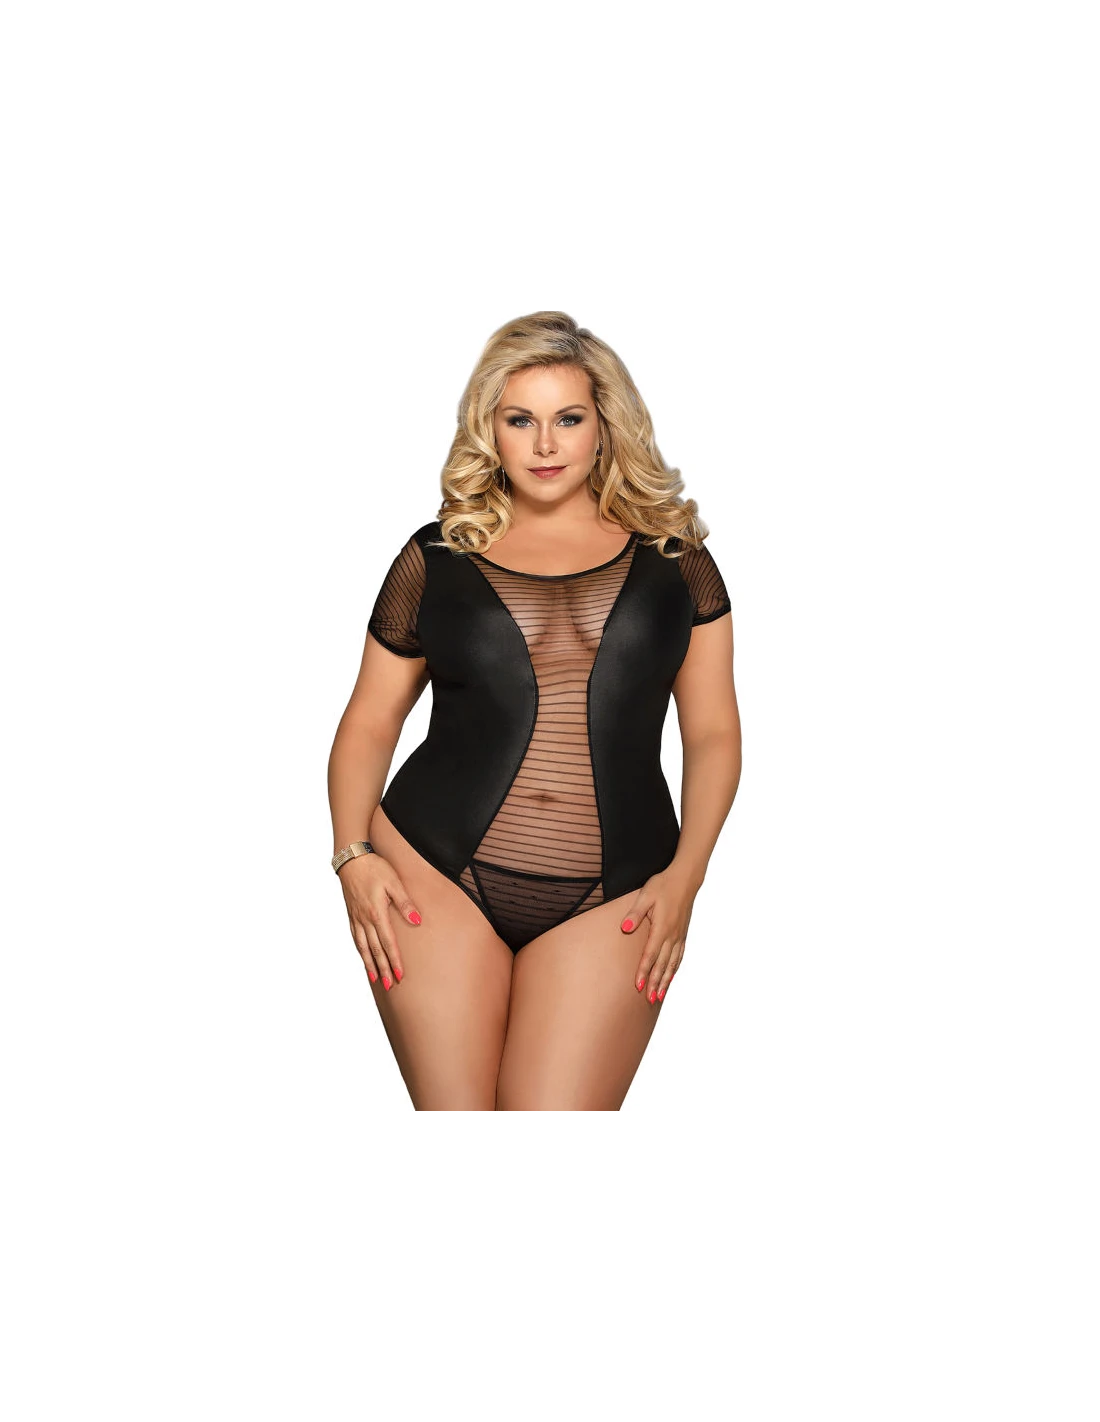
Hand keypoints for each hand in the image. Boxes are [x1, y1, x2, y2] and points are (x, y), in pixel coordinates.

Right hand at [337, 853, 421, 989]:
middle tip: (391, 986)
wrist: (351, 860)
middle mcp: (365, 920)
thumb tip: (417, 920)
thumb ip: (405, 903)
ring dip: (370, 964)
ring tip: (377, 979)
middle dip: (384, 969)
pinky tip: (364, 957)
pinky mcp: (351, 915)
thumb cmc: (375, 868)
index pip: (388, 943)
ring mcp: (356, 918)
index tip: (400, 975)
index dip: (395, 960)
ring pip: (364, 947)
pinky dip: (360, 951)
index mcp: (377, 914)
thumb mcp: (394, 882)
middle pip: (376, 950)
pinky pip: (356, 938)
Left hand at [619, 866, 697, 1004]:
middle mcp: (672, 935)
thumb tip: (625, 927)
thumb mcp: (645, 894)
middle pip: (662, 964)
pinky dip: (674, 969)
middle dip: (654, 982)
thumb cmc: (663, 885)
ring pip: (672, 963)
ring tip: (658, 996)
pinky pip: (679, 956)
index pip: (650, 955)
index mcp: (662, 927)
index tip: (637, 986)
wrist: (686, 879)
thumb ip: (635, 913)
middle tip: (648, 999)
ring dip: (665, 981)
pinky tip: (670, 978)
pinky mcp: (683, 933)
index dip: (643, 971)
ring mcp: (679, 935)